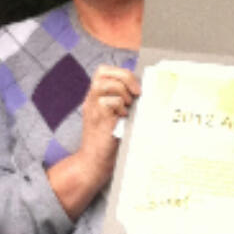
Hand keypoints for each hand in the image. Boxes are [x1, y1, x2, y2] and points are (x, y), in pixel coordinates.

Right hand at [48, 64, 141, 218]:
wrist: (94, 161)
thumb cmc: (109, 142)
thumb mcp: (115, 117)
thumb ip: (122, 103)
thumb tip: (142, 91)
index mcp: (95, 97)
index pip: (103, 71)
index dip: (120, 73)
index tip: (135, 87)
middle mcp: (91, 99)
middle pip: (103, 72)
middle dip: (124, 77)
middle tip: (135, 93)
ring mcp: (92, 107)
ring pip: (106, 84)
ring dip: (122, 93)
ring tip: (126, 107)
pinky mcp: (98, 117)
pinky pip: (111, 101)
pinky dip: (120, 107)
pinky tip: (122, 118)